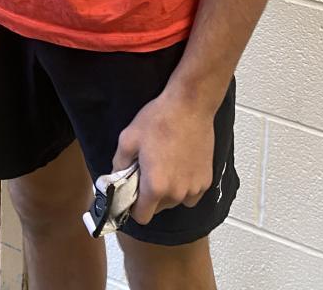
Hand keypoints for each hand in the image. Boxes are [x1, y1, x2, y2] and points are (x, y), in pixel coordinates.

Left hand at [111, 87, 214, 225]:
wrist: (190, 105)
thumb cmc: (158, 120)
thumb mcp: (128, 138)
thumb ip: (119, 164)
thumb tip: (116, 179)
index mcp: (155, 186)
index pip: (141, 217)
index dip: (134, 207)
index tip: (133, 192)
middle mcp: (176, 193)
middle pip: (158, 208)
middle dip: (151, 195)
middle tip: (148, 170)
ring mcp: (193, 188)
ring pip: (175, 201)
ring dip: (169, 191)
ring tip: (166, 164)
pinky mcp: (207, 180)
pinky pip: (191, 194)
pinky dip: (185, 186)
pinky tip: (181, 165)